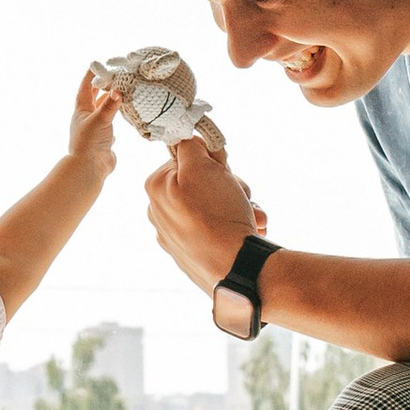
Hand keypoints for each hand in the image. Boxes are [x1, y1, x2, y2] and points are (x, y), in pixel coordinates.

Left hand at [67, 67, 120, 171]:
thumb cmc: (90, 143)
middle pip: (93, 99)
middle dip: (101, 88)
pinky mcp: (103, 139)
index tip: (97, 65)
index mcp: (81, 111)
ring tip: (119, 93)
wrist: (89, 168)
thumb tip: (118, 91)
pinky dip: (115, 118)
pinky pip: (109, 124)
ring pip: (102, 111)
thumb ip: (110, 106)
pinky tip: (121, 116)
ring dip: (109, 102)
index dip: (91, 77)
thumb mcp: (100, 120)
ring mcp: (95, 129)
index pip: (85, 89)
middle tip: (111, 76)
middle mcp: (87, 118)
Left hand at [144, 133, 269, 292]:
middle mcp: (159, 213)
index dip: (212, 161)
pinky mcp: (194, 255)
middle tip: (243, 194)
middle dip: (229, 185)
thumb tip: (187, 139)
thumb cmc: (218, 215)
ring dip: (239, 204)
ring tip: (253, 216)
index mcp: (156, 188)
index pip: (186, 158)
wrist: (235, 269)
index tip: (225, 170)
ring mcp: (176, 237)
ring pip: (214, 206)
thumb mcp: (202, 166)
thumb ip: (191, 146)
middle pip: (201, 183)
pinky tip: (250, 230)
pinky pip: (217, 230)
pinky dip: (235, 227)